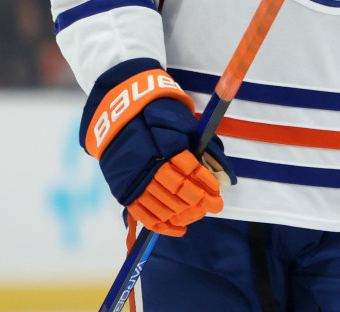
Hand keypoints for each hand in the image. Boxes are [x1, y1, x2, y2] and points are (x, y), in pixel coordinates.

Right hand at [82, 59, 237, 235]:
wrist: (117, 113)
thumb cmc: (156, 114)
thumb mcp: (181, 121)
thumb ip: (200, 145)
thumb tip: (223, 169)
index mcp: (162, 143)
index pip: (188, 168)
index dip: (205, 182)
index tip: (218, 190)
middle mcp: (147, 164)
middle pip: (177, 190)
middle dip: (200, 200)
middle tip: (215, 205)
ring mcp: (133, 179)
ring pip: (162, 205)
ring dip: (185, 213)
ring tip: (199, 213)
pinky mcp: (123, 191)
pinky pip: (144, 215)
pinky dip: (163, 225)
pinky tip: (180, 228)